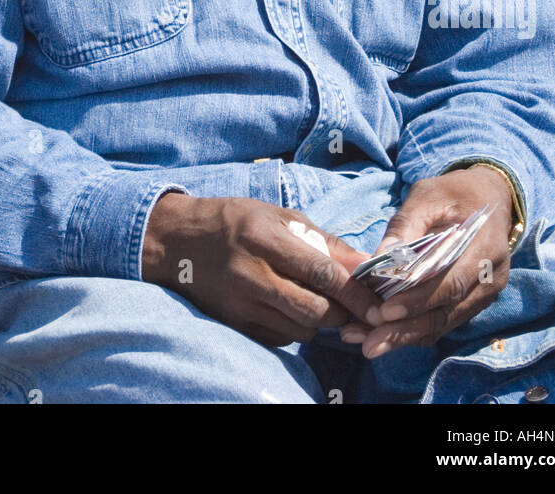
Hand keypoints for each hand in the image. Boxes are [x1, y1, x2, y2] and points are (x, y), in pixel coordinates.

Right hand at [142, 193, 377, 346]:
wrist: (176, 242)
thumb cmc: (234, 221)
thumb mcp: (277, 216)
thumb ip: (323, 241)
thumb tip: (365, 263)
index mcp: (265, 238)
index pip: (321, 273)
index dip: (355, 292)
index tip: (379, 303)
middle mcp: (252, 275)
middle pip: (314, 311)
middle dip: (342, 313)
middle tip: (351, 306)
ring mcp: (240, 305)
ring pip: (300, 330)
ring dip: (318, 322)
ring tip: (316, 301)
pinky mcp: (234, 325)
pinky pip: (279, 339)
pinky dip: (293, 328)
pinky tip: (288, 308)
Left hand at [339, 166, 513, 358]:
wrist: (488, 197)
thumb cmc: (454, 193)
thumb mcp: (428, 195)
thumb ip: (407, 223)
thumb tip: (382, 256)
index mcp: (486, 247)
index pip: (452, 282)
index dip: (419, 300)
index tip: (385, 312)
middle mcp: (490, 278)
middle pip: (446, 312)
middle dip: (405, 330)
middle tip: (368, 343)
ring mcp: (483, 294)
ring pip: (443, 324)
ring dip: (405, 337)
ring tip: (366, 343)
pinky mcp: (471, 302)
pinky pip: (442, 321)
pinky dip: (413, 330)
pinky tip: (383, 335)